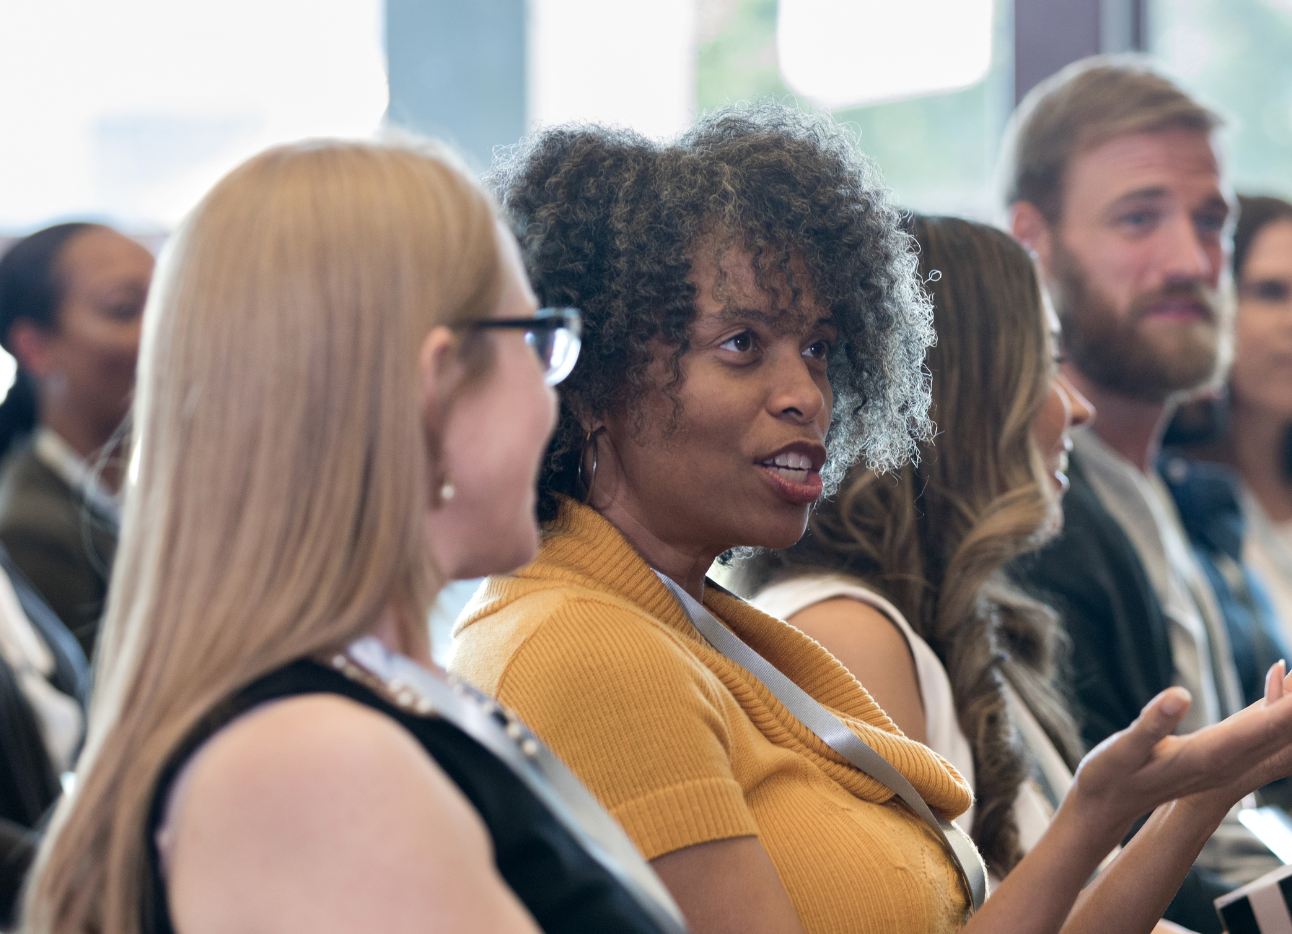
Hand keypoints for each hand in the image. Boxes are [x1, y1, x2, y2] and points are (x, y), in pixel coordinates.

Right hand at [1069, 661, 1291, 835]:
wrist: (1105, 805)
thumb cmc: (1109, 775)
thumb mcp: (1123, 749)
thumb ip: (1152, 723)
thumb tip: (1180, 695)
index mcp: (1208, 755)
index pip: (1265, 727)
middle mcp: (1225, 762)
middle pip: (1281, 732)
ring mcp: (1224, 763)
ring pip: (1273, 735)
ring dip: (1290, 708)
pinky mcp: (1218, 759)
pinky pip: (1258, 734)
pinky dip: (1273, 712)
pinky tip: (1276, 692)